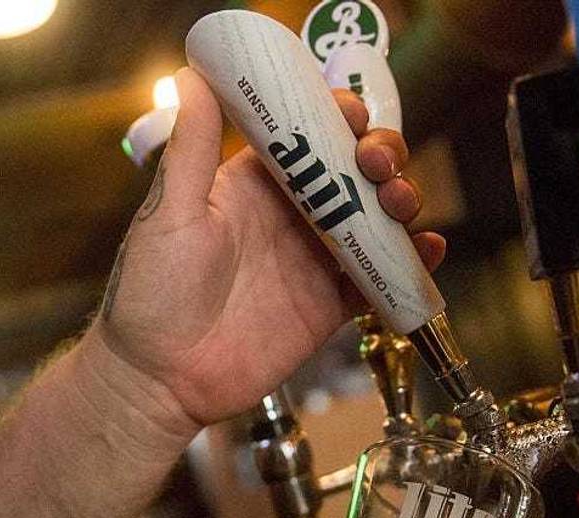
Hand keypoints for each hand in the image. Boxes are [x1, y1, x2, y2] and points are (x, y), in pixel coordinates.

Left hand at [91, 67, 444, 431]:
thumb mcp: (170, 213)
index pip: (306, 136)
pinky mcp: (330, 306)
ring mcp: (313, 261)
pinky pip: (381, 278)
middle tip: (376, 163)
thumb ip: (192, 148)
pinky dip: (411, 262)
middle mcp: (288, 217)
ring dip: (400, 200)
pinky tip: (428, 250)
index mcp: (251, 185)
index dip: (335, 118)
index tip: (349, 112)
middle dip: (378, 154)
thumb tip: (192, 76)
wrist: (158, 379)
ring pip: (376, 218)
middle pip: (353, 171)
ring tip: (400, 202)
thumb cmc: (150, 296)